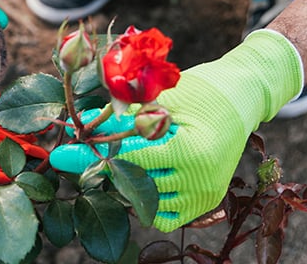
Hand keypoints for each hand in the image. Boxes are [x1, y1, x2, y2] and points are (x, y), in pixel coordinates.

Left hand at [49, 30, 303, 231]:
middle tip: (84, 157)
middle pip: (136, 184)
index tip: (64, 155)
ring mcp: (206, 194)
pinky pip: (167, 217)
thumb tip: (83, 128)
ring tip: (121, 160)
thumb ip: (125, 118)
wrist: (243, 95)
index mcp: (190, 151)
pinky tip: (142, 178)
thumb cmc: (202, 89)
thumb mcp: (162, 99)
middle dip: (107, 169)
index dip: (94, 155)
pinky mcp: (208, 201)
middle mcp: (200, 179)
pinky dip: (149, 203)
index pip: (131, 160)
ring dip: (128, 185)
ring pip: (147, 203)